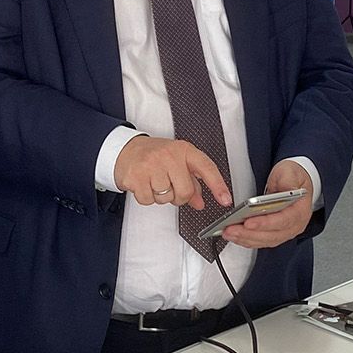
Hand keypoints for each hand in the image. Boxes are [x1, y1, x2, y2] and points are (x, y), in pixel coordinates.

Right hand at [114, 136, 230, 208]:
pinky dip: (147, 197)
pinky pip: (148, 200)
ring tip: (154, 182)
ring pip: (166, 198)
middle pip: (185, 191)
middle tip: (170, 187)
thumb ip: (192, 182)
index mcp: (183, 150)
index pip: (206, 168)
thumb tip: (201, 202)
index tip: (225, 200)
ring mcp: (151, 165)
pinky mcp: (135, 176)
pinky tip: (144, 184)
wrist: (126, 149)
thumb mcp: (177, 162)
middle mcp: (169, 156)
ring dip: (161, 196)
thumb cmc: (155, 156)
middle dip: (178, 196)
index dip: (218, 185)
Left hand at [222, 159, 312, 248]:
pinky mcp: (275, 233)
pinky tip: (234, 236)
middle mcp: (294, 225)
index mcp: (300, 211)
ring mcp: (285, 231)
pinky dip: (246, 240)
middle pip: (271, 235)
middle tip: (231, 229)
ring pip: (264, 240)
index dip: (265, 223)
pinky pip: (260, 241)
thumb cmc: (293, 178)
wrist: (295, 182)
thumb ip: (288, 180)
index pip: (283, 220)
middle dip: (249, 233)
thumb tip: (284, 189)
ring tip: (228, 232)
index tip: (248, 222)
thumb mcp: (290, 172)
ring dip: (245, 238)